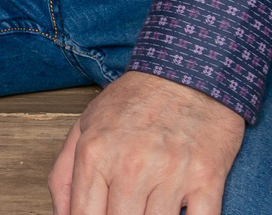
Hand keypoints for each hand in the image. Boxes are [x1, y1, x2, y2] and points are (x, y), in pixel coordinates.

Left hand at [48, 71, 244, 214]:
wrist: (188, 72)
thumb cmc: (135, 102)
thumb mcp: (85, 126)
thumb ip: (64, 176)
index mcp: (95, 153)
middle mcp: (131, 164)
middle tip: (125, 211)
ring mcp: (171, 172)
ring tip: (147, 209)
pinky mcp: (207, 178)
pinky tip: (180, 213)